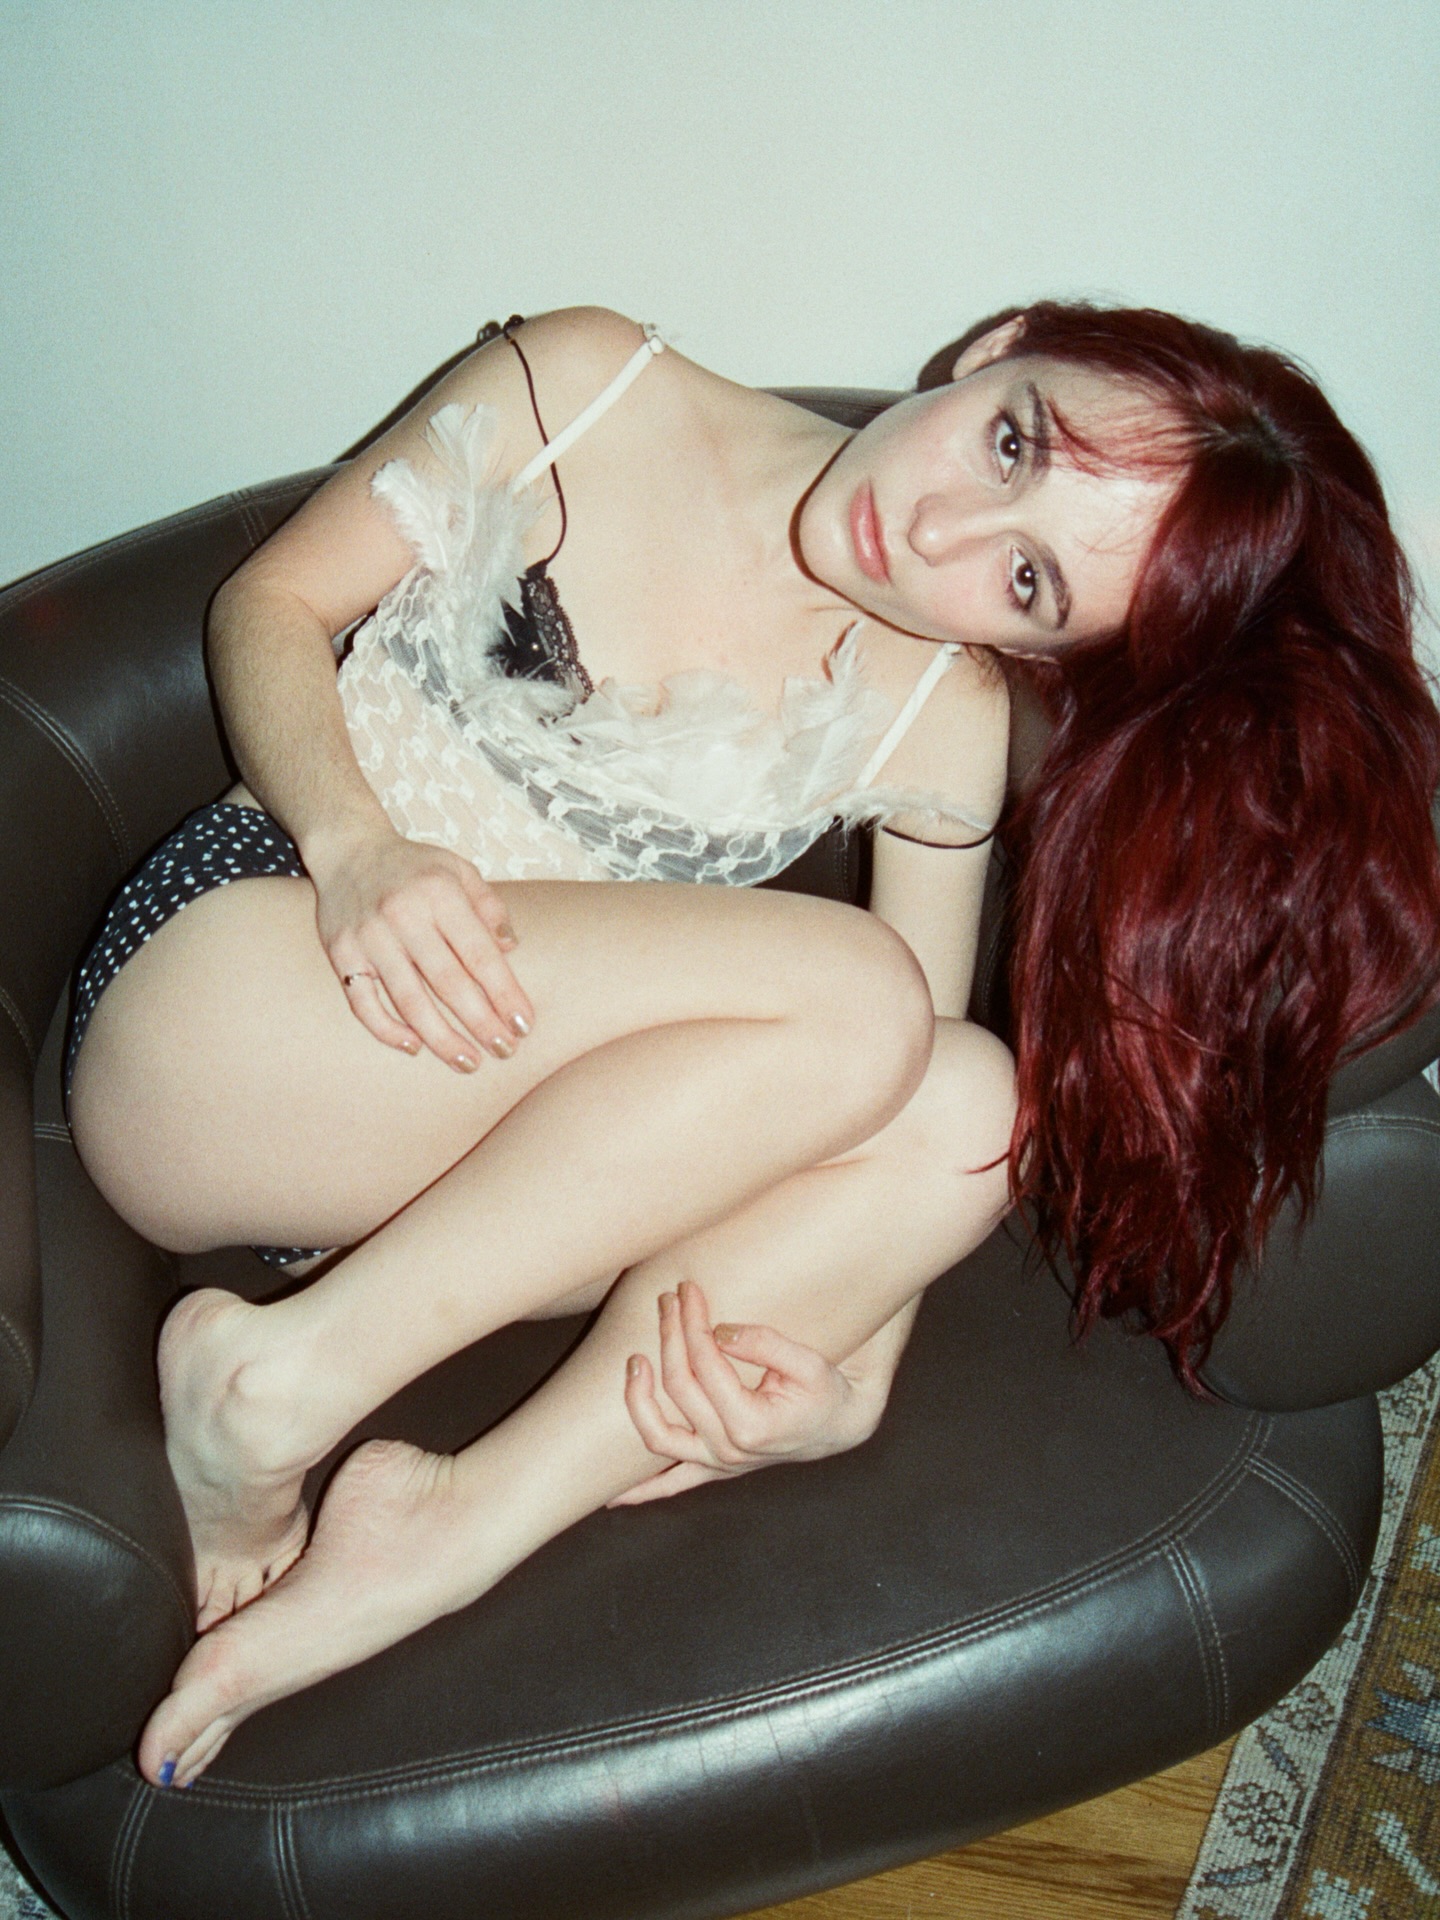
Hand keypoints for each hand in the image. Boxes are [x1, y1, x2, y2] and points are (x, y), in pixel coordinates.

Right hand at [308, 823, 532, 1070]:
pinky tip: (414, 1046)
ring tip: (468, 1062)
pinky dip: (387, 1029)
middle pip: (448, 983)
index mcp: (439, 894)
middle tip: (505, 1051)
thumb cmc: (413, 867)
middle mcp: (403, 915)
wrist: (348, 848)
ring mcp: (368, 937)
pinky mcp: (340, 953)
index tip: (524, 1025)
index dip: (504, 994)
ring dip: (442, 1037)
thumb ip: (489, 907)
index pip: (479, 955)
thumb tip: (511, 948)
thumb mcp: (458, 870)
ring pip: (409, 1000)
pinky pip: (363, 1002)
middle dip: (481, 1023)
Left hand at [610, 1280, 884, 1505]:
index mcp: (752, 1424)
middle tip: (668, 1299)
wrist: (837, 1426)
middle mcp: (729, 1450)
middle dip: (671, 1335)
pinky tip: (611, 1496)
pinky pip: (671, 1484)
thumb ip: (765, 1344)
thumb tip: (720, 1331)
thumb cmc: (824, 1390)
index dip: (693, 1322)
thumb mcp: (808, 1362)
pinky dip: (642, 1491)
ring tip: (632, 1360)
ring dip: (638, 1399)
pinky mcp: (713, 1468)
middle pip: (680, 1386)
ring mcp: (718, 1463)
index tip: (689, 1289)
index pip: (706, 1364)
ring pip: (659, 1437)